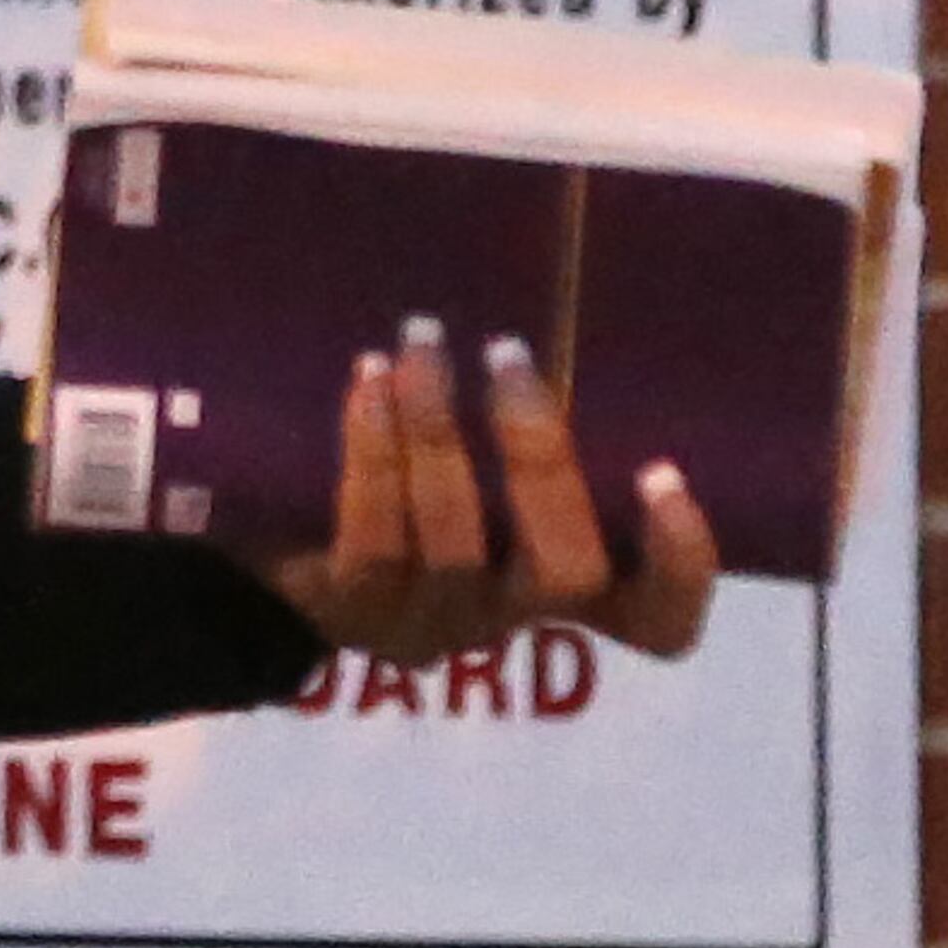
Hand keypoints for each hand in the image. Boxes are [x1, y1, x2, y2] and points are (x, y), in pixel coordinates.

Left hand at [257, 315, 718, 668]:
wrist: (266, 549)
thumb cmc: (403, 485)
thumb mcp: (475, 468)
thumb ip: (521, 433)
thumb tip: (535, 326)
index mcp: (560, 586)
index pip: (657, 619)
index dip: (680, 564)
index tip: (662, 471)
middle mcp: (508, 616)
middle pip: (565, 572)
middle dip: (540, 457)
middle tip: (509, 355)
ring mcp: (432, 620)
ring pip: (454, 537)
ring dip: (439, 425)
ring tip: (421, 340)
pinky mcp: (355, 608)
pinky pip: (375, 529)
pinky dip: (375, 443)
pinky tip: (371, 379)